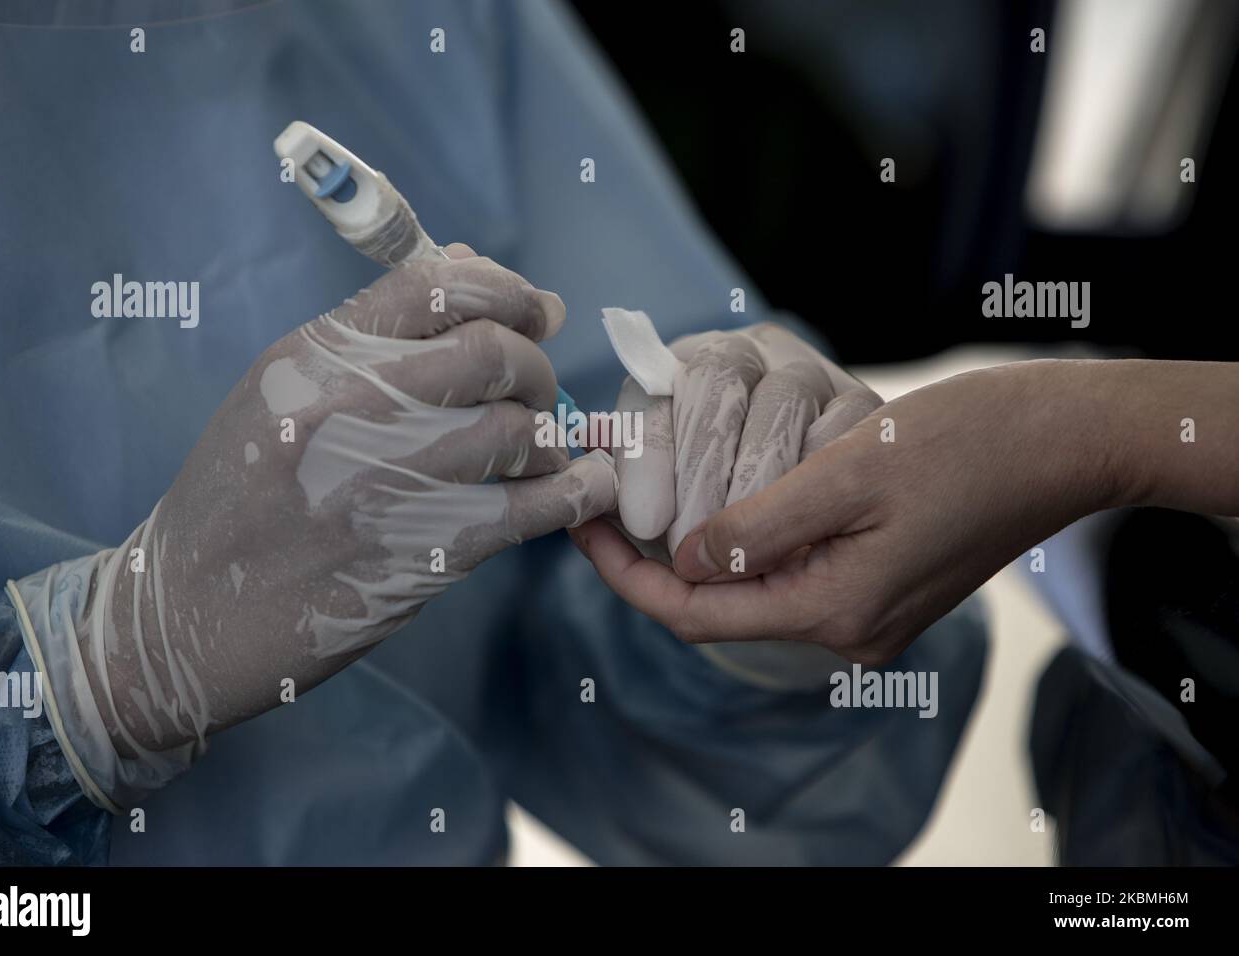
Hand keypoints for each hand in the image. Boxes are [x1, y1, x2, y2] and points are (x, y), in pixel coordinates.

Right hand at [12, 245, 614, 804]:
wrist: (190, 611)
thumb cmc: (238, 493)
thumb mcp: (280, 391)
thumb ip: (373, 333)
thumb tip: (475, 267)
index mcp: (315, 357)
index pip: (437, 284)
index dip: (504, 289)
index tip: (531, 312)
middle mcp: (356, 408)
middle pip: (494, 352)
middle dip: (534, 363)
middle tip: (534, 388)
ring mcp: (395, 483)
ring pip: (519, 429)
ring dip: (548, 433)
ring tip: (535, 449)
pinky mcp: (428, 552)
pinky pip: (534, 507)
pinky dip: (577, 489)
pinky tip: (584, 485)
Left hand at [574, 360, 1119, 664]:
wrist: (1067, 440)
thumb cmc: (966, 443)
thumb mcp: (847, 474)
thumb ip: (757, 528)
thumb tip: (687, 562)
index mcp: (836, 609)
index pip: (699, 614)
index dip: (630, 577)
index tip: (584, 529)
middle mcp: (851, 627)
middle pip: (725, 606)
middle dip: (663, 558)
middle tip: (613, 498)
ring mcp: (873, 610)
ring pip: (761, 586)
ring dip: (711, 545)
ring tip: (665, 487)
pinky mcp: (889, 583)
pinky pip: (800, 570)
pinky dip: (758, 537)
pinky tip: (739, 491)